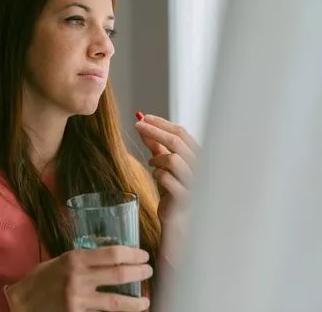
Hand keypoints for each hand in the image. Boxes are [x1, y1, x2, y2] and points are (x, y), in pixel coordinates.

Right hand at [6, 246, 152, 311]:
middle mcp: (78, 278)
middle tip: (148, 271)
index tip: (142, 255)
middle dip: (139, 273)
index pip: (112, 253)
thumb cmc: (40, 280)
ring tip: (145, 301)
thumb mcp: (59, 261)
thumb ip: (82, 260)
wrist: (21, 304)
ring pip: (116, 302)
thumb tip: (109, 256)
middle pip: (119, 274)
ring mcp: (78, 300)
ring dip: (135, 301)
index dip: (132, 254)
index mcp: (74, 259)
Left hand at [134, 114, 198, 264]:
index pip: (182, 133)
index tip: (143, 117)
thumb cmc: (172, 191)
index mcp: (198, 157)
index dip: (162, 123)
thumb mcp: (163, 165)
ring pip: (174, 159)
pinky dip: (157, 173)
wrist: (178, 221)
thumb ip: (156, 146)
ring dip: (157, 157)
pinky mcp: (185, 198)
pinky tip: (155, 176)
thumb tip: (142, 125)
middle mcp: (201, 168)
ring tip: (152, 162)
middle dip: (154, 130)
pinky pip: (167, 178)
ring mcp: (195, 183)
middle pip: (177, 142)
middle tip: (137, 125)